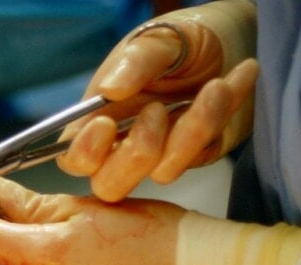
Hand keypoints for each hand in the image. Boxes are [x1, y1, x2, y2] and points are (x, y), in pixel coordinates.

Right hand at [57, 1, 257, 200]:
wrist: (230, 40)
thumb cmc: (180, 40)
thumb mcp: (157, 39)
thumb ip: (135, 62)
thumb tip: (109, 90)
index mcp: (98, 120)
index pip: (74, 158)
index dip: (83, 153)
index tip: (105, 124)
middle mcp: (123, 145)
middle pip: (110, 185)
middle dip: (136, 154)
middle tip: (157, 110)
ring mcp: (160, 155)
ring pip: (163, 172)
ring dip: (191, 129)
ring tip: (214, 85)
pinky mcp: (196, 156)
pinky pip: (203, 155)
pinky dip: (219, 117)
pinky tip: (230, 83)